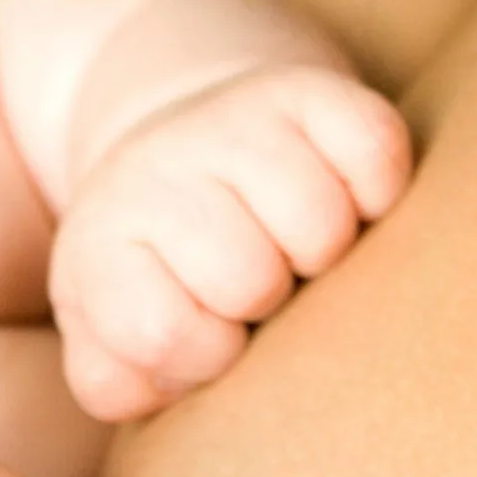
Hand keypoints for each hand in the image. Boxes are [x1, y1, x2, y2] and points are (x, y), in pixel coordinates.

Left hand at [49, 64, 411, 421]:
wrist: (187, 146)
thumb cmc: (162, 274)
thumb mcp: (110, 337)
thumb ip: (113, 383)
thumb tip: (148, 388)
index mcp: (97, 245)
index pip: (162, 334)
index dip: (204, 355)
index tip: (209, 330)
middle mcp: (153, 170)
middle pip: (249, 280)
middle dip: (267, 304)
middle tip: (254, 286)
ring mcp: (231, 121)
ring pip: (320, 227)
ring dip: (324, 255)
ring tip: (292, 245)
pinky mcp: (310, 88)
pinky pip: (376, 155)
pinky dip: (379, 193)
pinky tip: (344, 198)